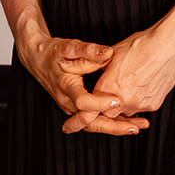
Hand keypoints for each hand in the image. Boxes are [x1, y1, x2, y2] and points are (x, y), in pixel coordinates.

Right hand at [16, 32, 143, 135]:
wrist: (36, 58)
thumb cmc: (53, 52)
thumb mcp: (69, 46)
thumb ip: (89, 50)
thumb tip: (108, 52)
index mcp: (66, 86)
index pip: (83, 102)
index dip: (101, 103)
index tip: (117, 99)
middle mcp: (67, 101)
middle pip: (90, 123)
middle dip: (114, 127)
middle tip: (135, 126)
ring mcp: (71, 107)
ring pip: (92, 124)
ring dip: (115, 128)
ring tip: (137, 126)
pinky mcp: (75, 107)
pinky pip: (92, 120)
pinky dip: (109, 122)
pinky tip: (127, 120)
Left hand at [89, 25, 174, 118]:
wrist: (167, 46)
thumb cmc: (141, 46)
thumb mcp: (110, 54)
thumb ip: (97, 68)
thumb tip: (90, 70)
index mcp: (109, 87)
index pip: (91, 107)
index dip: (88, 105)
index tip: (88, 104)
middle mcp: (123, 100)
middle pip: (107, 114)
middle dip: (104, 108)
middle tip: (106, 97)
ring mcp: (139, 104)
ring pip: (124, 113)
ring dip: (121, 106)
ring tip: (125, 89)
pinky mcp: (153, 105)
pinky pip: (140, 109)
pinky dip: (137, 102)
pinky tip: (138, 88)